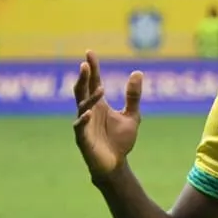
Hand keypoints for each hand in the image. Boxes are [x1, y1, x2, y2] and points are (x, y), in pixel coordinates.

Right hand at [72, 50, 143, 176]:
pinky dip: (83, 119)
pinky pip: (79, 127)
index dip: (92, 68)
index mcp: (98, 104)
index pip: (93, 82)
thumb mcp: (132, 116)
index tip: (90, 52)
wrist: (116, 164)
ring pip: (81, 106)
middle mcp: (88, 111)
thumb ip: (133, 96)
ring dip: (90, 97)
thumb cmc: (120, 141)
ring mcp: (83, 124)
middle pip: (82, 90)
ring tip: (101, 87)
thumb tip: (138, 72)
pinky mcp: (82, 139)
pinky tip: (89, 113)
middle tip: (85, 63)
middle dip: (83, 77)